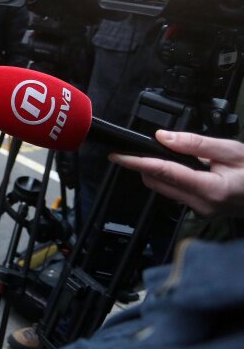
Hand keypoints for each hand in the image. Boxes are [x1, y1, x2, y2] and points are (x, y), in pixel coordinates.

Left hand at [110, 130, 243, 217]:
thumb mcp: (232, 151)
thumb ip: (195, 144)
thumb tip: (163, 137)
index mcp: (210, 190)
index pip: (163, 172)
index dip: (136, 162)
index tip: (117, 155)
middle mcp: (202, 205)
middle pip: (158, 182)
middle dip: (143, 164)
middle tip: (136, 147)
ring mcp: (202, 211)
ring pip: (164, 189)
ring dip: (156, 171)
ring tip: (162, 153)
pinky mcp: (202, 210)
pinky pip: (176, 193)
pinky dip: (169, 178)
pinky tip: (179, 166)